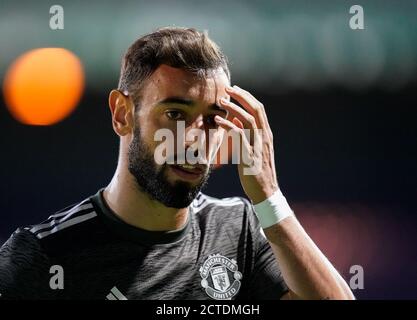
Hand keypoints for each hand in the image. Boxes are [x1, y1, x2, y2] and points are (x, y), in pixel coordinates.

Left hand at [215, 85, 278, 203]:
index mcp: (266, 134)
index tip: (236, 89)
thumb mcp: (254, 150)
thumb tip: (237, 121)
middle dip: (242, 96)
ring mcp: (258, 146)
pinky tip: (218, 121)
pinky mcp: (250, 156)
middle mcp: (264, 137)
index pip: (259, 109)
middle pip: (256, 109)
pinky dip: (229, 125)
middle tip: (228, 88)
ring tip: (221, 101)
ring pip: (248, 119)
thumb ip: (247, 135)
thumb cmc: (258, 171)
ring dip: (234, 108)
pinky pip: (240, 136)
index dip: (247, 97)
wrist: (266, 192)